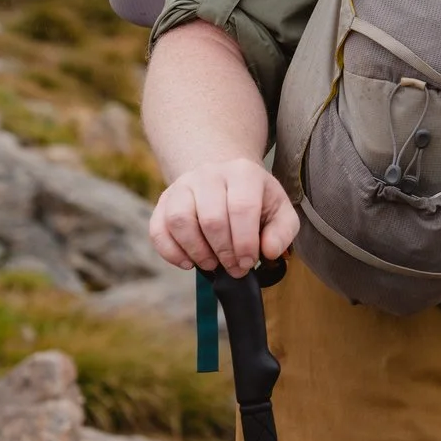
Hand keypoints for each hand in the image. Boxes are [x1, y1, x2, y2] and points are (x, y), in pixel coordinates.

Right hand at [147, 158, 297, 275]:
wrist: (226, 181)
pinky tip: (189, 263)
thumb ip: (282, 231)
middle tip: (233, 268)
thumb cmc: (255, 201)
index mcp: (243, 172)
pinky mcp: (163, 201)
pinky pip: (158, 229)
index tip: (248, 262)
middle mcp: (209, 173)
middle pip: (211, 218)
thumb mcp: (279, 211)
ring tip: (212, 264)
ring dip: (197, 251)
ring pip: (180, 221)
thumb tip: (269, 251)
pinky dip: (171, 252)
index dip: (245, 242)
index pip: (242, 208)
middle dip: (224, 251)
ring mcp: (183, 186)